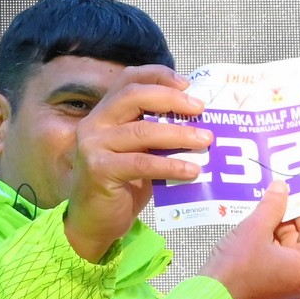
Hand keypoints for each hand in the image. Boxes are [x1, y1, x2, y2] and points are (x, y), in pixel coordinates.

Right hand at [58, 67, 211, 261]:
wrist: (94, 222)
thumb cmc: (122, 186)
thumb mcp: (140, 152)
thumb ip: (157, 134)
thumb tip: (199, 122)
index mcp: (105, 113)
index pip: (128, 80)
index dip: (158, 75)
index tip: (187, 83)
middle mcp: (95, 124)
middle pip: (134, 96)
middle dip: (171, 99)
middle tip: (200, 109)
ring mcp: (94, 146)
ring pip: (141, 130)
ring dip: (178, 133)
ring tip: (205, 140)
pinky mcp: (99, 170)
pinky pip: (141, 163)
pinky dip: (170, 166)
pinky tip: (192, 170)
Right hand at [203, 183, 299, 298]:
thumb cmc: (233, 271)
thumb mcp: (254, 228)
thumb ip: (272, 206)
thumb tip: (282, 190)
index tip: (282, 200)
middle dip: (283, 224)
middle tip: (262, 215)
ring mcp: (289, 292)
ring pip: (288, 253)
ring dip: (272, 238)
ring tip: (251, 233)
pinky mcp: (274, 296)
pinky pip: (278, 267)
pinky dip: (267, 253)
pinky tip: (248, 249)